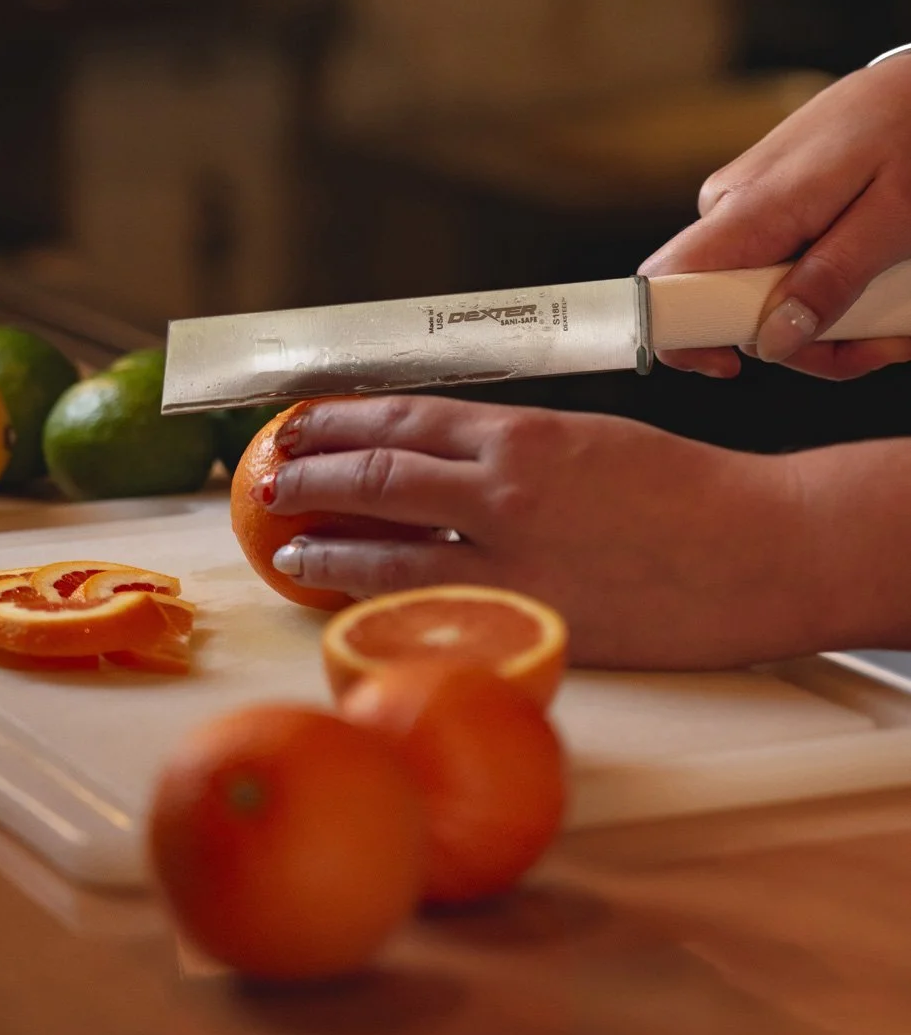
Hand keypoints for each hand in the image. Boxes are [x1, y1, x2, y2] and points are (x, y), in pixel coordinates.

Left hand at [256, 395, 820, 669]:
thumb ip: (516, 451)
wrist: (767, 547)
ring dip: (323, 538)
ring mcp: (513, 556)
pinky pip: (431, 607)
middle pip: (378, 472)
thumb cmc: (693, 493)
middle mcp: (505, 485)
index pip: (404, 415)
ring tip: (283, 540)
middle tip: (268, 473)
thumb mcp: (594, 442)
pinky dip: (377, 599)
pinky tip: (346, 599)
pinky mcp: (530, 619)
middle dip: (309, 470)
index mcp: (525, 430)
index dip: (339, 419)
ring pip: (386, 542)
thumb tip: (447, 462)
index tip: (300, 420)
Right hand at [639, 53, 910, 379]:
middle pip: (726, 312)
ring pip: (758, 302)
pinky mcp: (762, 214)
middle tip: (877, 346)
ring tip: (889, 324)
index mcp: (748, 209)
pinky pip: (773, 275)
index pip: (664, 283)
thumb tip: (772, 344)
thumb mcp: (891, 217)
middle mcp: (729, 210)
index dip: (679, 336)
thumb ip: (830, 281)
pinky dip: (822, 298)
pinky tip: (869, 298)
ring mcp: (743, 212)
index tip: (729, 366)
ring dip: (824, 329)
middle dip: (802, 347)